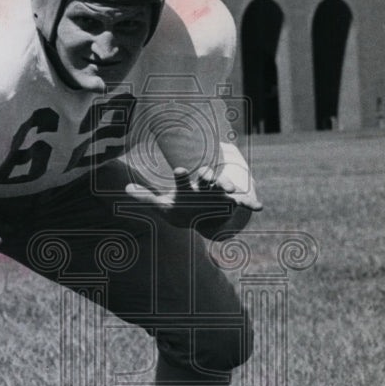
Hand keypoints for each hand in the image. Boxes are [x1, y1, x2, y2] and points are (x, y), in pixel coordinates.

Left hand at [125, 165, 261, 234]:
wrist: (200, 214)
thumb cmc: (180, 207)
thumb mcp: (162, 205)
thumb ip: (145, 197)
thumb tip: (124, 188)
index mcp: (188, 186)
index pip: (183, 179)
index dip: (181, 175)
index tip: (179, 170)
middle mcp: (204, 187)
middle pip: (206, 178)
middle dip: (208, 176)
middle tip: (207, 173)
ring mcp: (219, 194)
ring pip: (224, 187)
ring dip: (227, 186)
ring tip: (231, 187)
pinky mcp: (231, 203)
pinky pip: (242, 202)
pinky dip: (251, 203)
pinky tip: (260, 206)